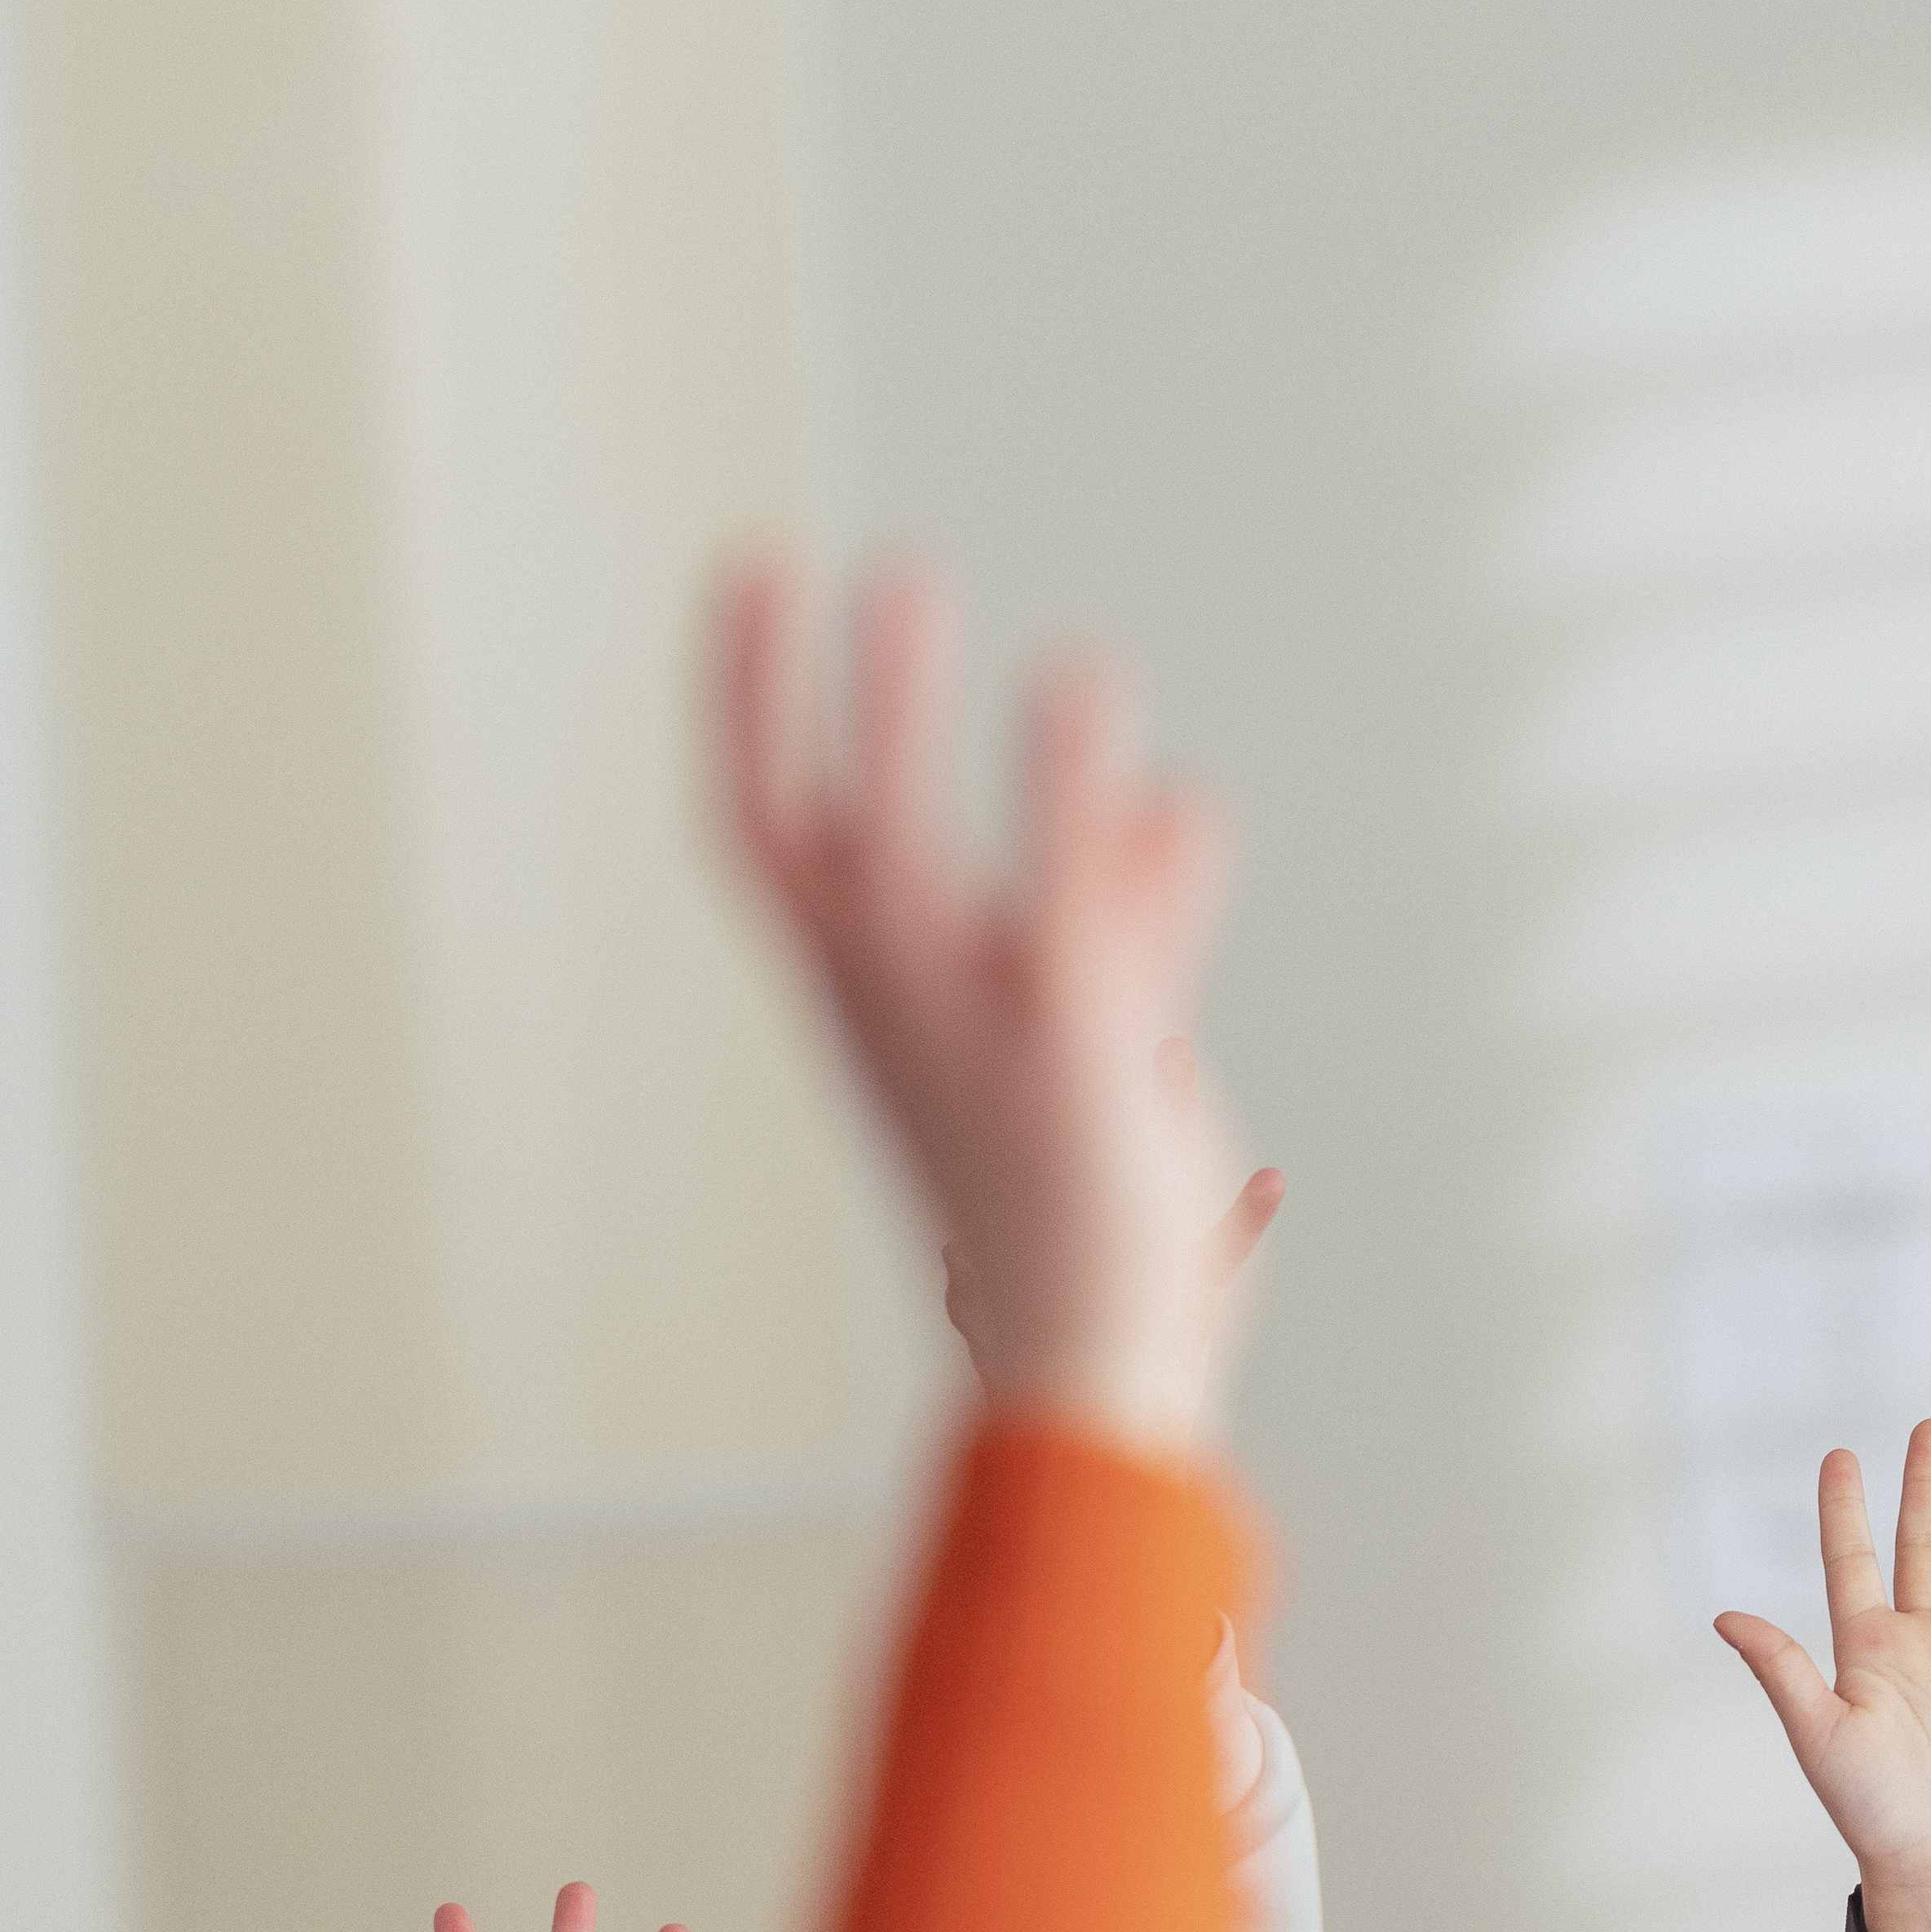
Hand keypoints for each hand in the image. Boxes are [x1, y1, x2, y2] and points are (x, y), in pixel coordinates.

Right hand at [715, 555, 1245, 1454]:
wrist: (1099, 1371)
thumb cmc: (1089, 1224)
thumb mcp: (1120, 1040)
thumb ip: (1144, 914)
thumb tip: (1180, 804)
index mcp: (881, 1008)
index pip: (772, 838)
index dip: (750, 708)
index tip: (753, 585)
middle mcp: (900, 1014)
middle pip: (807, 830)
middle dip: (790, 690)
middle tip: (802, 560)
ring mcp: (971, 1035)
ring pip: (895, 846)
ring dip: (896, 710)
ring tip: (901, 582)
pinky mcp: (1069, 1055)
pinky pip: (1052, 899)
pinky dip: (1061, 790)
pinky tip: (1078, 693)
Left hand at [1714, 1423, 1930, 1931]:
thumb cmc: (1875, 1817)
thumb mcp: (1820, 1737)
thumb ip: (1781, 1670)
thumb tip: (1724, 1617)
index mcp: (1867, 1651)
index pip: (1854, 1560)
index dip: (1845, 1509)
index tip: (1839, 1455)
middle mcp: (1922, 1646)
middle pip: (1923, 1546)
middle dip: (1926, 1486)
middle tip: (1930, 1426)